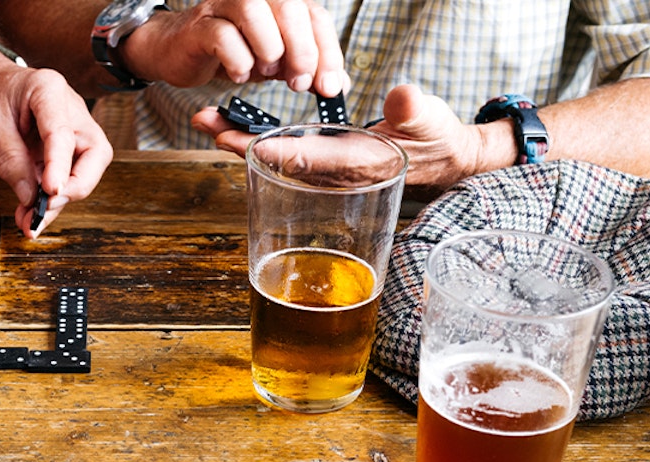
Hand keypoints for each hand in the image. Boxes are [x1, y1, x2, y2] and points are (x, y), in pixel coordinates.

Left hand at [0, 53, 112, 236]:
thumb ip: (10, 160)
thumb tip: (29, 197)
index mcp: (49, 90)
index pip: (62, 133)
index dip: (59, 166)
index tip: (51, 193)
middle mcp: (70, 109)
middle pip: (95, 153)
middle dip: (77, 186)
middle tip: (47, 207)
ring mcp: (73, 129)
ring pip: (85, 170)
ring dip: (61, 200)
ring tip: (31, 221)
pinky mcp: (67, 149)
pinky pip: (67, 176)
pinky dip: (51, 198)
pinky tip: (31, 214)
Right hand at [124, 0, 346, 94]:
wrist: (180, 51)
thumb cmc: (231, 51)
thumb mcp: (277, 63)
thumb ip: (306, 70)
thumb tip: (339, 86)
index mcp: (280, 2)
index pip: (315, 16)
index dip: (327, 52)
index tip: (329, 87)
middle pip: (289, 7)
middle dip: (301, 50)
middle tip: (299, 82)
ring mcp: (224, 6)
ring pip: (254, 12)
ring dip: (268, 49)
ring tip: (266, 72)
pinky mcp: (200, 26)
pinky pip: (222, 36)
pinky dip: (237, 60)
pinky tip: (239, 75)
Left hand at [192, 83, 508, 189]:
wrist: (445, 160)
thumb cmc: (437, 137)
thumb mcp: (432, 118)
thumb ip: (415, 109)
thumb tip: (400, 97)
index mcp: (359, 164)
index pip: (309, 159)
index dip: (276, 151)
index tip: (244, 142)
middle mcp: (337, 176)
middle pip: (280, 163)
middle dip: (239, 146)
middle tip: (205, 125)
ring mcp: (329, 176)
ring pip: (276, 162)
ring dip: (241, 144)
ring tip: (210, 124)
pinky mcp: (325, 169)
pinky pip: (285, 159)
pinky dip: (259, 146)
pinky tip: (239, 132)